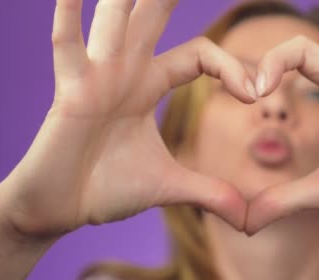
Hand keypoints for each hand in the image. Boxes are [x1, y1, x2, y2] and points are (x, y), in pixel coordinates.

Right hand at [0, 0, 256, 237]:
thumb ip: (211, 193)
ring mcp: (95, 76)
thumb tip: (249, 219)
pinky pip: (67, 47)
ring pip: (117, 19)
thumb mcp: (170, 187)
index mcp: (148, 84)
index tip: (258, 94)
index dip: (231, 68)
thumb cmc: (106, 189)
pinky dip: (67, 16)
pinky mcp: (70, 92)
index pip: (199, 55)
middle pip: (155, 15)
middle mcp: (124, 70)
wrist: (60, 210)